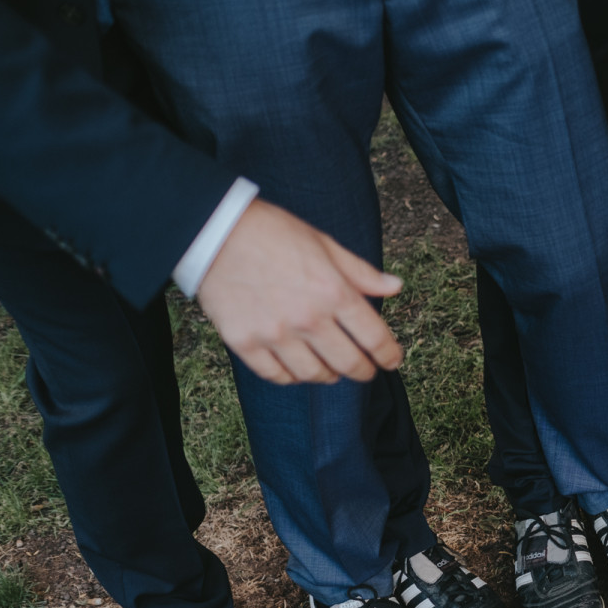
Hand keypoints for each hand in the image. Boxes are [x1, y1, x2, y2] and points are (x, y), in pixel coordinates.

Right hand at [196, 199, 403, 383]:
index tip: (392, 361)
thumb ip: (361, 272)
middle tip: (366, 371)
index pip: (374, 338)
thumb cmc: (272, 233)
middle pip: (349, 363)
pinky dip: (292, 377)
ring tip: (331, 370)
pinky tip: (297, 370)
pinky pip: (276, 375)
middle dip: (364, 371)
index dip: (389, 355)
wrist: (212, 230)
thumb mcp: (324, 244)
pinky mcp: (244, 342)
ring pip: (314, 374)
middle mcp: (307, 318)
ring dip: (329, 375)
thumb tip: (395, 287)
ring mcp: (274, 333)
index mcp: (333, 292)